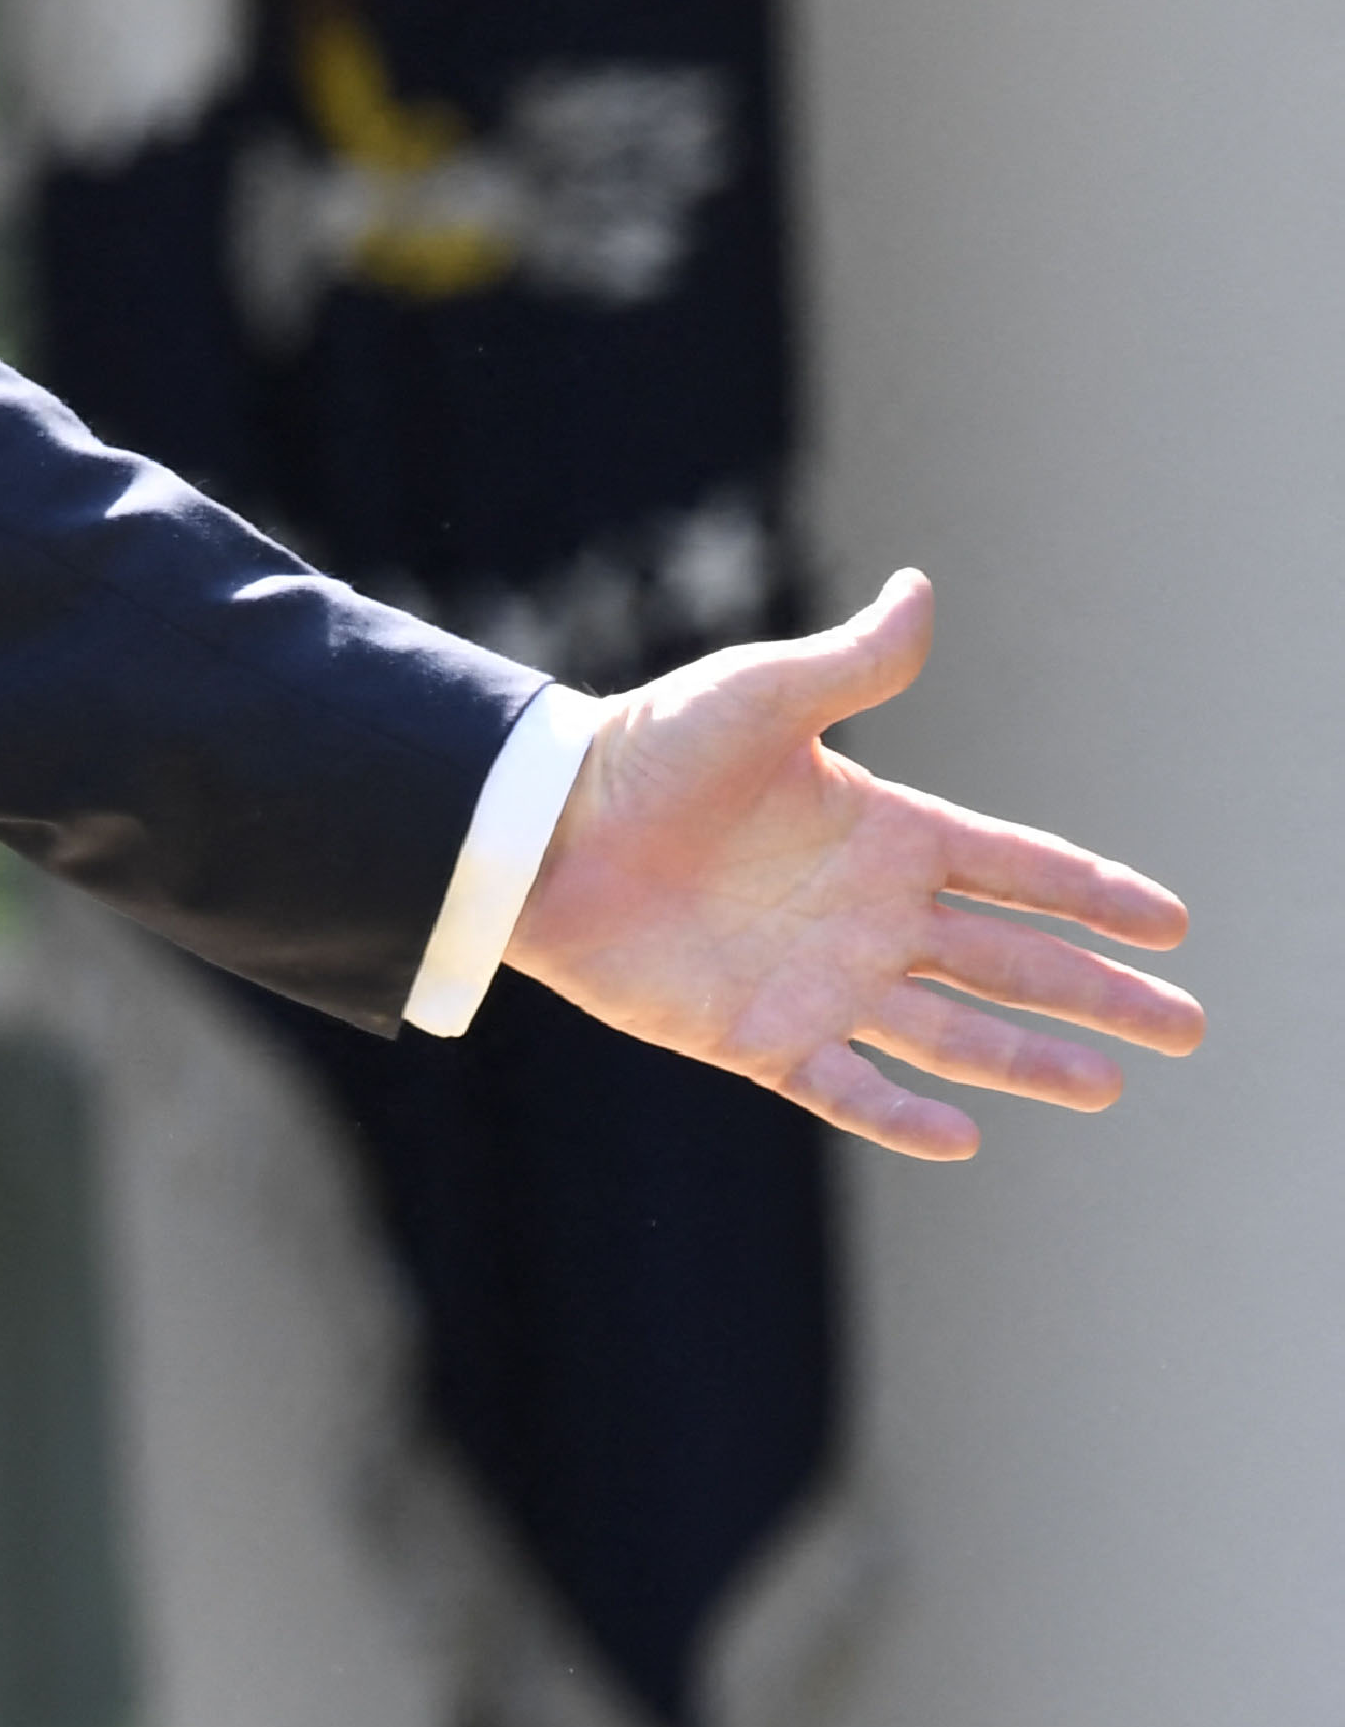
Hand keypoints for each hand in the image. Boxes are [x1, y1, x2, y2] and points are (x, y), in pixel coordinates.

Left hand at [508, 570, 1200, 1159]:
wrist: (539, 826)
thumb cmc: (643, 750)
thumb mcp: (758, 696)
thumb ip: (851, 663)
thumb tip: (921, 589)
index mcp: (881, 833)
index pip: (1015, 868)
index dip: (1093, 894)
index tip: (1172, 923)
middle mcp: (865, 914)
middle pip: (1010, 960)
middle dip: (1099, 992)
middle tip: (1187, 1026)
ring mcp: (817, 979)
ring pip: (950, 1030)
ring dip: (1029, 1058)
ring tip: (1110, 1083)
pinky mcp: (754, 1033)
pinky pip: (843, 1085)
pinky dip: (898, 1114)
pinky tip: (961, 1137)